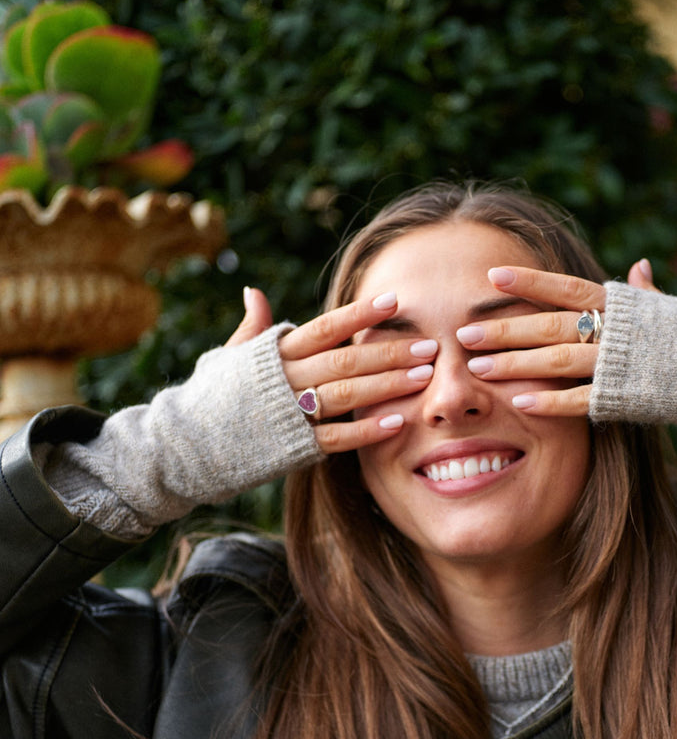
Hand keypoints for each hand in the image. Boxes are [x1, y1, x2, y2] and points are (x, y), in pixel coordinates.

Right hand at [225, 286, 437, 451]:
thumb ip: (252, 328)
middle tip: (431, 346)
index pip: (325, 327)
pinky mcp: (293, 447)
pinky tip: (396, 421)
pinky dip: (366, 430)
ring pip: (347, 394)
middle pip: (346, 360)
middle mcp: (285, 379)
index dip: (360, 314)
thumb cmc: (209, 398)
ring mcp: (290, 414)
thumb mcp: (227, 358)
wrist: (183, 447)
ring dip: (388, 385)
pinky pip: (336, 437)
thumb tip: (254, 291)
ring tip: (424, 377)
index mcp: (273, 354)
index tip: (394, 301)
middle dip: (391, 352)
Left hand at [454, 259, 655, 415]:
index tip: (490, 278)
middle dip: (502, 329)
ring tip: (477, 368)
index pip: (563, 287)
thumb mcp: (670, 308)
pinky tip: (517, 402)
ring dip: (513, 364)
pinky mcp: (623, 397)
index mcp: (620, 303)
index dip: (527, 281)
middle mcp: (614, 329)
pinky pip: (577, 400)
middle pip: (547, 324)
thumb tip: (638, 266)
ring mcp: (617, 364)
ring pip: (553, 359)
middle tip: (463, 334)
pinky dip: (548, 401)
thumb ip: (644, 292)